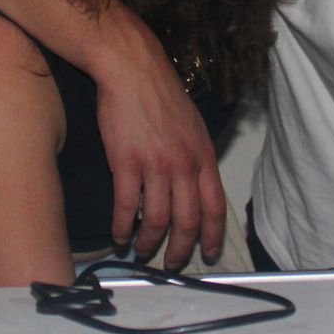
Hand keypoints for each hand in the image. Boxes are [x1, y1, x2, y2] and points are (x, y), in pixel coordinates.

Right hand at [95, 51, 226, 269]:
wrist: (133, 69)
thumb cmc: (161, 95)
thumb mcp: (193, 127)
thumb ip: (195, 158)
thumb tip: (194, 188)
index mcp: (204, 157)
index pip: (215, 208)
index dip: (213, 236)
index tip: (208, 254)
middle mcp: (184, 165)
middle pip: (188, 221)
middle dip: (180, 249)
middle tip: (171, 263)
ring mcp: (155, 165)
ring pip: (157, 219)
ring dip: (150, 242)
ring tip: (142, 252)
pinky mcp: (125, 162)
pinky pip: (126, 206)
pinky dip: (122, 226)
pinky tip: (118, 235)